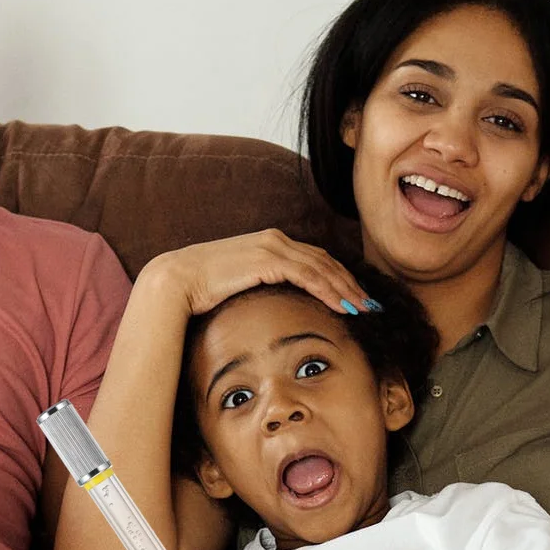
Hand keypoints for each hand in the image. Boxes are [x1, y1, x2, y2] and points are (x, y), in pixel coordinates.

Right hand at [143, 231, 377, 320]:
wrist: (177, 281)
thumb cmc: (205, 290)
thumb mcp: (242, 288)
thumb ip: (263, 290)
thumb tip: (277, 310)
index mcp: (271, 245)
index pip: (315, 260)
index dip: (339, 278)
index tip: (357, 298)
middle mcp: (274, 240)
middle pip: (325, 261)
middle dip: (350, 283)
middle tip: (371, 304)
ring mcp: (271, 247)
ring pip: (321, 267)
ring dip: (346, 289)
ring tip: (364, 309)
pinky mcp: (267, 259)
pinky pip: (307, 275)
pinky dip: (329, 290)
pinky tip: (344, 306)